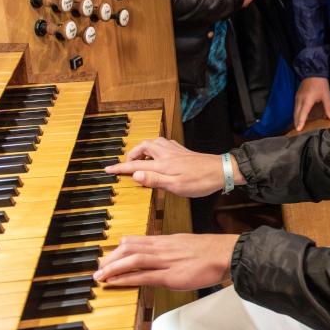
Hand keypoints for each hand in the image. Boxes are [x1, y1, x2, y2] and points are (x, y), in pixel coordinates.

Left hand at [94, 233, 236, 288]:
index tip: (108, 257)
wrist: (228, 254)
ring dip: (112, 268)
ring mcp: (166, 261)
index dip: (117, 249)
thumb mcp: (186, 246)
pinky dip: (126, 278)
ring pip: (132, 260)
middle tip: (98, 268)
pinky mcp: (171, 276)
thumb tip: (160, 258)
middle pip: (128, 248)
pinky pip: (144, 276)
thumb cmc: (211, 252)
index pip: (134, 241)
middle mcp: (162, 248)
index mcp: (165, 241)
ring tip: (100, 277)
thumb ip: (171, 251)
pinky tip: (115, 283)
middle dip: (109, 258)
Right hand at [105, 137, 236, 196]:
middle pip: (143, 147)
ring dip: (143, 149)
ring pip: (153, 142)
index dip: (120, 168)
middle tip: (127, 164)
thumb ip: (154, 180)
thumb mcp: (176, 186)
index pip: (135, 165)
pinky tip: (159, 154)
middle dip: (132, 154)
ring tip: (141, 159)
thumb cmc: (200, 181)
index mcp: (163, 164)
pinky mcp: (183, 151)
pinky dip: (155, 147)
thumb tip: (135, 174)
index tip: (107, 169)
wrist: (222, 171)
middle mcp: (167, 154)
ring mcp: (175, 151)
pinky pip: (164, 143)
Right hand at [293, 77, 329, 130]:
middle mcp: (300, 100)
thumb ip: (328, 107)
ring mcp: (297, 98)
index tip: (298, 129)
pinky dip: (296, 113)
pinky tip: (299, 117)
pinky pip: (295, 107)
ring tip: (298, 126)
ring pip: (295, 111)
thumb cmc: (320, 84)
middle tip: (298, 131)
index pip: (303, 113)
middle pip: (296, 114)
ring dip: (296, 119)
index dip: (301, 121)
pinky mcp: (297, 96)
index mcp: (307, 100)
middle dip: (297, 122)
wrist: (313, 72)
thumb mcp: (326, 96)